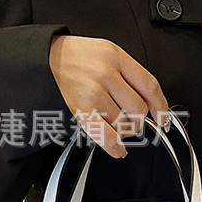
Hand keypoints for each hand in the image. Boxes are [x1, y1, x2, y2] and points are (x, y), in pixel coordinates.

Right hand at [49, 34, 169, 158]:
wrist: (39, 60)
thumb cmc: (70, 58)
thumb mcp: (102, 52)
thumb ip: (124, 71)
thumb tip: (146, 99)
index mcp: (115, 56)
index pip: (150, 85)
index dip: (161, 106)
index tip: (163, 117)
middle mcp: (106, 73)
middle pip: (139, 109)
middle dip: (138, 122)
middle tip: (131, 123)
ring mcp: (94, 92)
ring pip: (123, 124)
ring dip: (123, 132)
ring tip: (116, 128)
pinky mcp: (81, 110)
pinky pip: (107, 136)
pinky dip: (116, 147)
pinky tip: (118, 149)